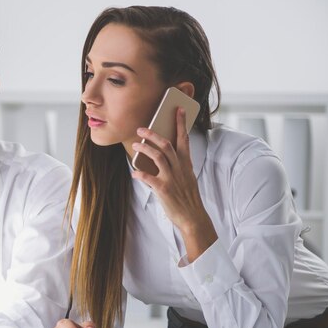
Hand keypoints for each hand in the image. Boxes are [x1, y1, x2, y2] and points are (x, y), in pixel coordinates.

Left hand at [131, 108, 216, 261]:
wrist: (193, 218)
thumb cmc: (187, 197)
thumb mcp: (186, 177)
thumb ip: (176, 165)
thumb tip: (160, 155)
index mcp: (186, 164)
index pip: (184, 139)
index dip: (180, 123)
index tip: (178, 109)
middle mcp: (180, 169)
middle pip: (167, 145)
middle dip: (153, 134)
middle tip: (141, 128)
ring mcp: (172, 179)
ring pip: (158, 157)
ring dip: (144, 148)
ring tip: (135, 145)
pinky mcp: (164, 190)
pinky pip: (149, 178)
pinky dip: (140, 174)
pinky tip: (134, 173)